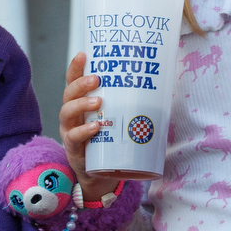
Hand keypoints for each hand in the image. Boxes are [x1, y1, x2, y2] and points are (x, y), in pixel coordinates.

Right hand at [60, 53, 119, 203]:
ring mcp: (69, 131)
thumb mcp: (118, 120)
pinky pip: (73, 137)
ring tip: (98, 101)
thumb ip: (130, 105)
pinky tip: (96, 128)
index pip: (73, 81)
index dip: (76, 67)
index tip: (83, 54)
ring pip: (67, 112)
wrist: (102, 175)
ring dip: (81, 104)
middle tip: (96, 79)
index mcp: (81, 104)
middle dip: (80, 83)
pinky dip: (83, 131)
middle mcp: (72, 115)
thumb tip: (163, 87)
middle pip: (68, 94)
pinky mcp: (73, 149)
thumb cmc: (112, 142)